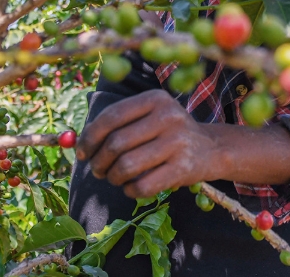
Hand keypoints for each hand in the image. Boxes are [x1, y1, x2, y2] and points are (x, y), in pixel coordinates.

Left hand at [75, 90, 219, 197]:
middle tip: (97, 170)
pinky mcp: (183, 169)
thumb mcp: (149, 115)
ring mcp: (178, 143)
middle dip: (99, 161)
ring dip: (112, 177)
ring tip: (113, 178)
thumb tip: (78, 144)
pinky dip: (129, 190)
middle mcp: (168, 117)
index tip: (82, 153)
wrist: (211, 149)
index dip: (90, 137)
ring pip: (127, 166)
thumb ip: (117, 124)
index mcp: (155, 99)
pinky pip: (143, 185)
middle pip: (116, 143)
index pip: (111, 117)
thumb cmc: (168, 133)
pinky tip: (130, 187)